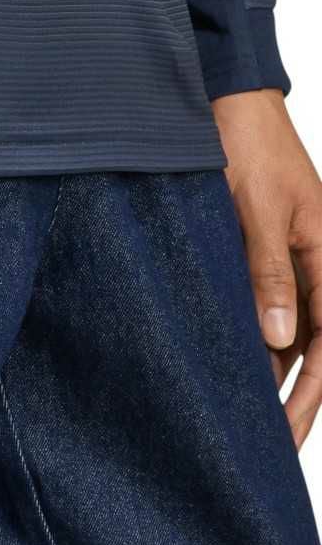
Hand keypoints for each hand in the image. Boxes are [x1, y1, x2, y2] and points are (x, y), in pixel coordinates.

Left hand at [213, 89, 321, 448]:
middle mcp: (318, 263)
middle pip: (316, 346)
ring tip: (247, 414)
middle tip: (269, 441)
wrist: (231, 103)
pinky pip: (269, 303)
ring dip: (273, 370)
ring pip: (292, 329)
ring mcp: (293, 258)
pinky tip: (236, 361)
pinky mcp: (264, 249)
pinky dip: (255, 335)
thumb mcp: (258, 209)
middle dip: (296, 396)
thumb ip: (269, 271)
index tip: (287, 431)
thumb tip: (279, 336)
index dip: (312, 392)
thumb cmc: (248, 146)